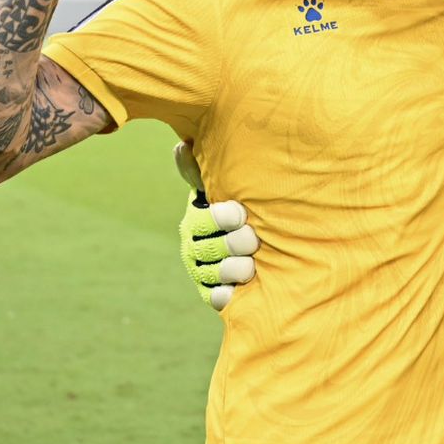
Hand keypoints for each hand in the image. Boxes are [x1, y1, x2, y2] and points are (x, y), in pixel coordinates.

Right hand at [175, 142, 257, 311]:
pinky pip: (217, 298)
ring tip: (253, 264)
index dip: (224, 217)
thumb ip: (205, 171)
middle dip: (240, 243)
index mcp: (195, 220)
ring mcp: (201, 272)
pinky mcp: (211, 294)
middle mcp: (193, 247)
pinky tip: (240, 288)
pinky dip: (229, 294)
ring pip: (218, 273)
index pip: (205, 219)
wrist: (262, 247)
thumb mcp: (225, 189)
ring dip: (240, 268)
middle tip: (255, 240)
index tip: (243, 213)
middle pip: (214, 248)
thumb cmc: (242, 210)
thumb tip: (181, 145)